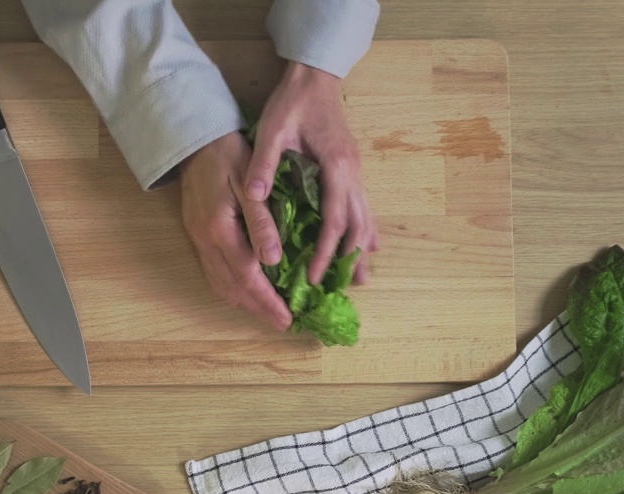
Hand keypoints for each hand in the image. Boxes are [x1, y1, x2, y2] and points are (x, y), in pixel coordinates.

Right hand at [179, 132, 291, 330]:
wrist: (193, 139)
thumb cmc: (227, 154)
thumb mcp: (248, 182)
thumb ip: (261, 221)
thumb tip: (274, 260)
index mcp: (219, 229)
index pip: (248, 276)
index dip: (268, 300)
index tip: (288, 317)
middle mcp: (205, 241)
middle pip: (232, 287)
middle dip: (258, 308)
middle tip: (283, 322)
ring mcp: (197, 239)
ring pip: (220, 283)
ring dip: (244, 302)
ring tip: (267, 312)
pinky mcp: (195, 234)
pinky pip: (213, 272)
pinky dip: (230, 287)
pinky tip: (245, 290)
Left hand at [245, 62, 378, 283]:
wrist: (315, 76)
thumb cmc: (292, 102)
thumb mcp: (272, 129)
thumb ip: (265, 163)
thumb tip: (255, 194)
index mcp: (336, 167)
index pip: (335, 219)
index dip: (327, 251)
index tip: (316, 277)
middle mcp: (353, 173)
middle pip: (359, 225)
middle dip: (350, 257)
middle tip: (343, 287)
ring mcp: (356, 171)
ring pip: (366, 217)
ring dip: (362, 247)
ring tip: (360, 277)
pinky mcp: (352, 169)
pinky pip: (364, 206)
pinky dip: (366, 229)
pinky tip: (368, 246)